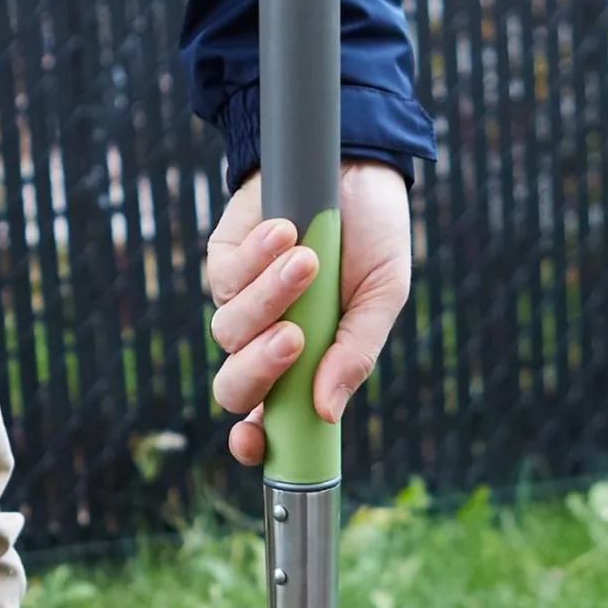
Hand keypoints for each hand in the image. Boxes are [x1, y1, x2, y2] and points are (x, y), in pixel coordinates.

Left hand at [205, 161, 411, 467]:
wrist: (356, 165)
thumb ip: (356, 353)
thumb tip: (327, 413)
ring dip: (269, 298)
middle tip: (294, 338)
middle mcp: (267, 343)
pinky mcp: (224, 261)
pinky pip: (225, 279)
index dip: (255, 442)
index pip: (269, 422)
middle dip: (259, 369)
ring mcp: (242, 304)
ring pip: (229, 331)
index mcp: (307, 367)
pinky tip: (286, 230)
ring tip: (308, 261)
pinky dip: (258, 258)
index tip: (254, 440)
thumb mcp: (382, 296)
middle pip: (234, 388)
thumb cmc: (373, 238)